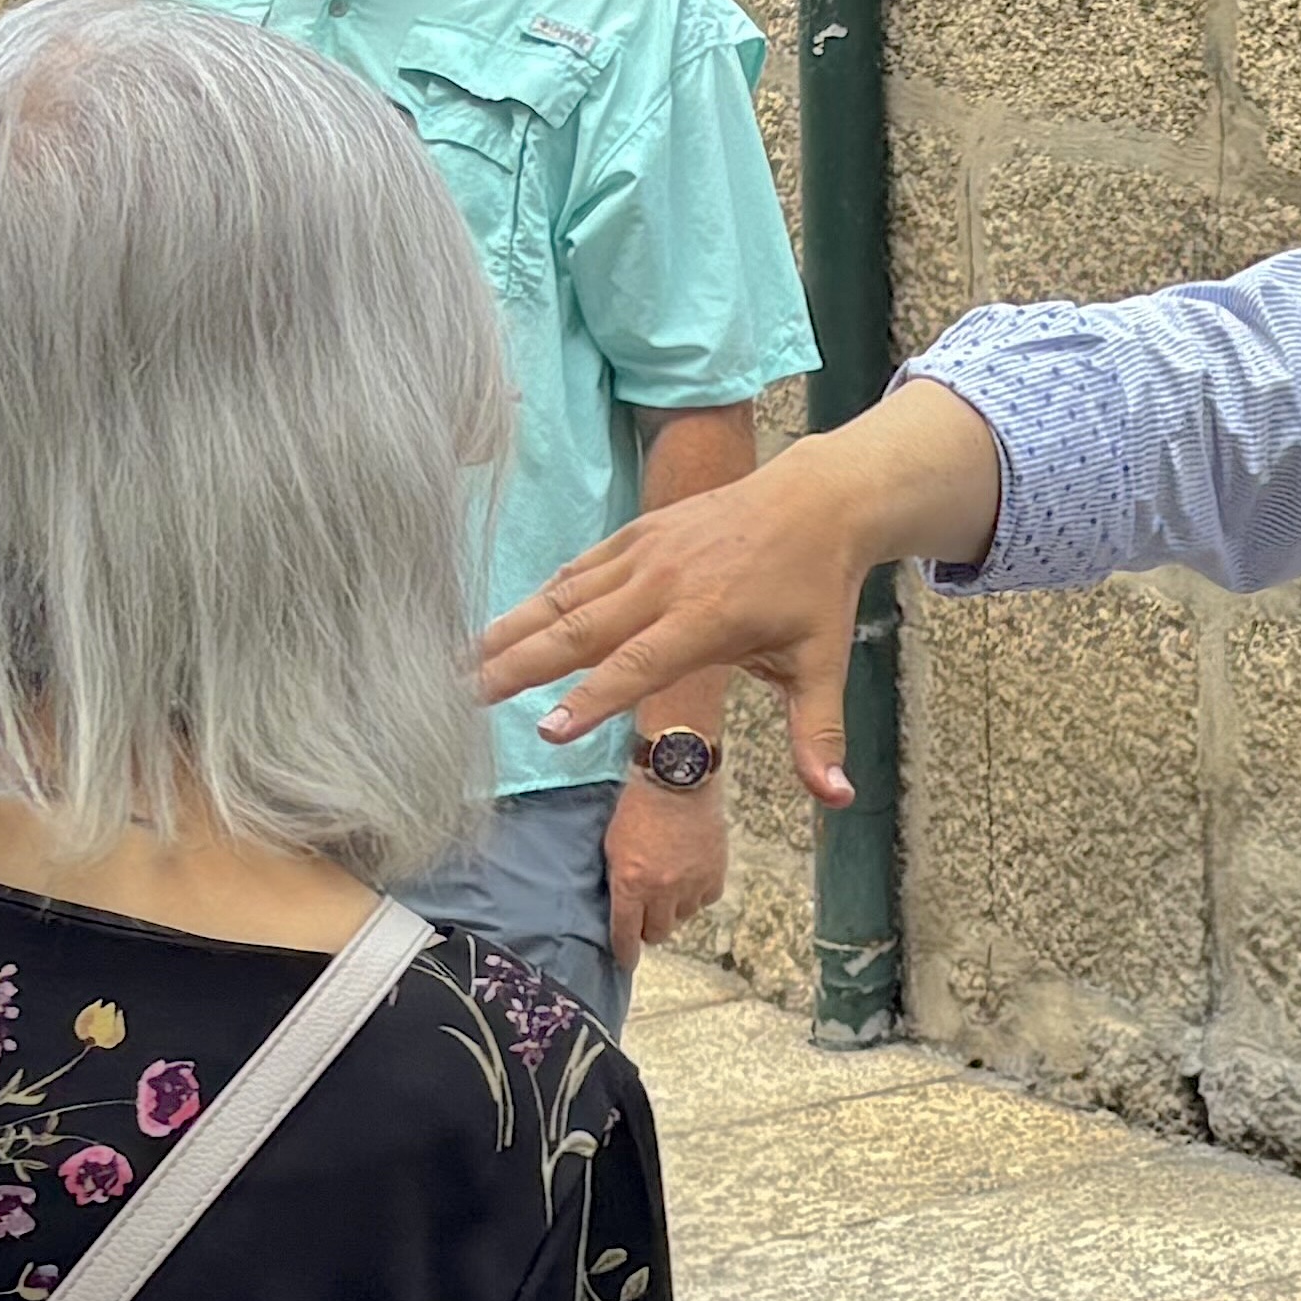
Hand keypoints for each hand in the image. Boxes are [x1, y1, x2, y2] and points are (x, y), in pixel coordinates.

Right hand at [480, 460, 879, 803]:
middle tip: (468, 696)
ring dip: (513, 629)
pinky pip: (580, 570)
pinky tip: (505, 625)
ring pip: (566, 596)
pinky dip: (540, 597)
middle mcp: (666, 584)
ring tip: (464, 662)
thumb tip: (836, 798)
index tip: (548, 730)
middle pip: (581, 629)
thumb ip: (817, 735)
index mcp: (708, 620)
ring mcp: (646, 554)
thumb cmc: (814, 589)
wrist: (815, 501)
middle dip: (520, 664)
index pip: (639, 666)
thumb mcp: (823, 664)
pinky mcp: (637, 535)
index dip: (593, 699)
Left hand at [605, 769, 728, 964]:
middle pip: (657, 933)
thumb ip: (618, 879)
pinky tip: (690, 877)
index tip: (626, 959)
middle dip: (649, 928)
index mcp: (630, 884)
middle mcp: (662, 891)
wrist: (678, 776)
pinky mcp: (715, 874)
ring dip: (674, 909)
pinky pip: (705, 900)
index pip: (626, 934)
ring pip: (683, 918)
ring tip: (669, 888)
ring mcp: (691, 884)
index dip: (625, 952)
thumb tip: (622, 906)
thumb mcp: (612, 844)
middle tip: (646, 914)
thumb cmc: (637, 805)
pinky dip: (697, 894)